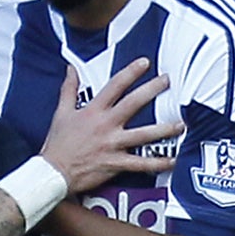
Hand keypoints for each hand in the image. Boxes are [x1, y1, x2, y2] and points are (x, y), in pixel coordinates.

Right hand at [40, 61, 182, 195]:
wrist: (53, 172)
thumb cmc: (57, 144)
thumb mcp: (61, 112)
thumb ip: (68, 89)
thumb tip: (70, 68)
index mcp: (93, 110)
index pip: (115, 86)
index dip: (130, 72)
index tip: (145, 63)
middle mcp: (106, 125)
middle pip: (133, 103)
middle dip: (152, 90)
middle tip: (168, 81)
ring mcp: (112, 144)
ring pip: (143, 134)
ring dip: (164, 129)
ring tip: (181, 124)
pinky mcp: (116, 163)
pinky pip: (141, 163)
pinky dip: (157, 163)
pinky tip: (172, 160)